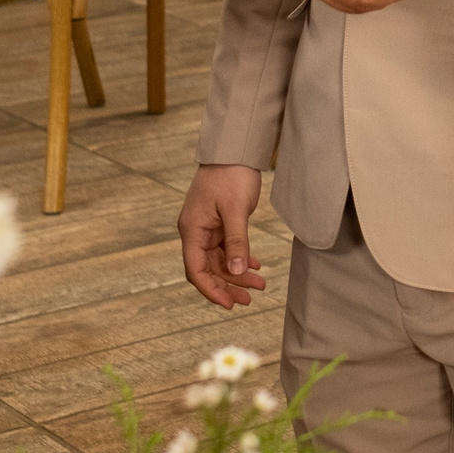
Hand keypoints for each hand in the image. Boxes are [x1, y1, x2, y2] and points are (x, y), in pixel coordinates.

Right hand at [178, 164, 268, 308]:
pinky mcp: (220, 222)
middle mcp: (196, 231)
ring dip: (238, 273)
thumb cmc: (231, 175)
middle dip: (228, 285)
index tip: (229, 304)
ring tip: (260, 285)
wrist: (235, 148)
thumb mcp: (235, 210)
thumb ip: (236, 242)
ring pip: (221, 260)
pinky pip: (227, 247)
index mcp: (192, 230)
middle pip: (209, 269)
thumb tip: (236, 271)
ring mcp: (207, 227)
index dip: (211, 290)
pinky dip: (241, 258)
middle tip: (249, 299)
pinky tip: (255, 266)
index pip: (196, 270)